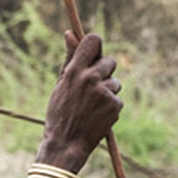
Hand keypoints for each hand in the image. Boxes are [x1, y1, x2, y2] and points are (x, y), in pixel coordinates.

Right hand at [35, 32, 122, 171]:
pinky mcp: (115, 106)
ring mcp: (104, 92)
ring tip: (92, 106)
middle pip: (110, 61)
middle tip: (93, 86)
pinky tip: (98, 116)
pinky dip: (110, 106)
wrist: (66, 145)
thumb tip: (70, 33)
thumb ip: (69, 58)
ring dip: (108, 91)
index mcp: (74, 70)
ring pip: (115, 82)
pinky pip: (117, 99)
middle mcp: (91, 78)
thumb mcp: (61, 84)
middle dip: (104, 70)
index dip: (96, 45)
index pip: (93, 41)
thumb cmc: (60, 114)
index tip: (94, 52)